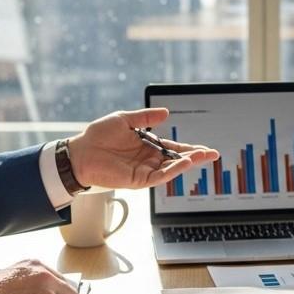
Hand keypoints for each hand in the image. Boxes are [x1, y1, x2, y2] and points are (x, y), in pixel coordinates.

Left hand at [66, 108, 218, 189]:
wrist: (80, 152)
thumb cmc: (98, 135)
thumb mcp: (125, 120)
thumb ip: (145, 117)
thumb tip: (166, 113)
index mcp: (147, 146)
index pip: (174, 148)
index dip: (190, 148)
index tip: (206, 148)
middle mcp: (148, 159)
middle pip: (177, 160)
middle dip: (196, 157)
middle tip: (213, 154)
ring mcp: (144, 170)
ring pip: (171, 169)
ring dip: (187, 163)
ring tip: (202, 156)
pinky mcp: (137, 180)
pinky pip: (159, 177)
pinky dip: (172, 170)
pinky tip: (183, 162)